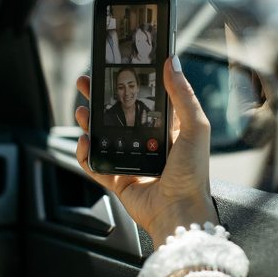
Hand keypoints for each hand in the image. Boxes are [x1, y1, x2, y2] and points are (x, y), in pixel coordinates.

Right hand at [75, 56, 218, 247]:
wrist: (179, 214)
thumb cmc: (193, 174)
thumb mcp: (195, 128)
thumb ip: (182, 95)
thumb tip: (171, 62)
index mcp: (168, 130)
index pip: (145, 101)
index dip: (129, 85)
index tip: (115, 69)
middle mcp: (148, 144)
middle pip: (118, 115)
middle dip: (100, 99)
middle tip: (86, 83)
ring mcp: (131, 162)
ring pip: (103, 137)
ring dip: (89, 122)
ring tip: (81, 111)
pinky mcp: (118, 180)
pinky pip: (96, 164)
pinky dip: (86, 154)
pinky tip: (85, 142)